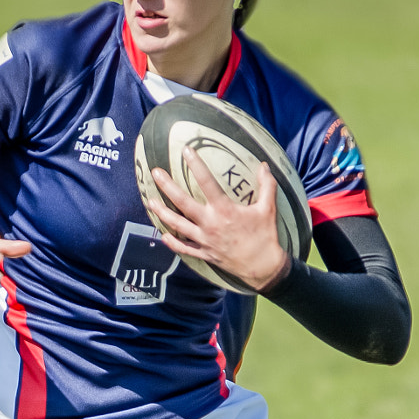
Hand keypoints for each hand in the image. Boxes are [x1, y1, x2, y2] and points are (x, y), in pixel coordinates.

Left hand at [148, 149, 291, 293]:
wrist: (262, 267)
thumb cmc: (266, 236)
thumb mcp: (268, 208)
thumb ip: (267, 185)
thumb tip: (263, 164)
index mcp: (225, 210)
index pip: (206, 182)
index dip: (196, 165)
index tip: (186, 151)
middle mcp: (210, 224)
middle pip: (183, 203)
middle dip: (167, 187)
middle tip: (155, 173)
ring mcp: (204, 240)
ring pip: (177, 225)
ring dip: (162, 213)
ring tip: (150, 201)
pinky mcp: (204, 254)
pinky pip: (184, 248)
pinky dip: (172, 243)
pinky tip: (163, 235)